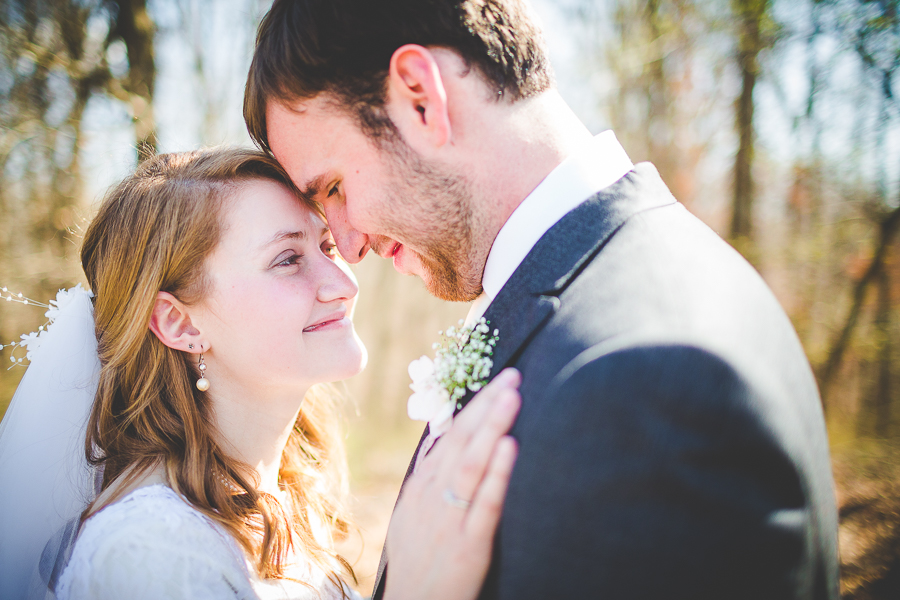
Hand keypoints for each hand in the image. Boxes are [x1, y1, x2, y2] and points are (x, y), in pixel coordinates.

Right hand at [383, 368, 521, 599]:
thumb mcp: (413, 512)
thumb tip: (442, 435)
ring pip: (471, 464)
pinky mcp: (468, 546)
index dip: (474, 406)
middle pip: (461, 441)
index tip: (497, 379)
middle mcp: (433, 495)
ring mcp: (449, 519)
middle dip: (487, 406)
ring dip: (492, 427)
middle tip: (512, 375)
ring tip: (512, 397)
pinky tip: (510, 448)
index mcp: (422, 485)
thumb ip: (429, 474)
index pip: (449, 435)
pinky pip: (484, 505)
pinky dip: (497, 475)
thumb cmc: (418, 558)